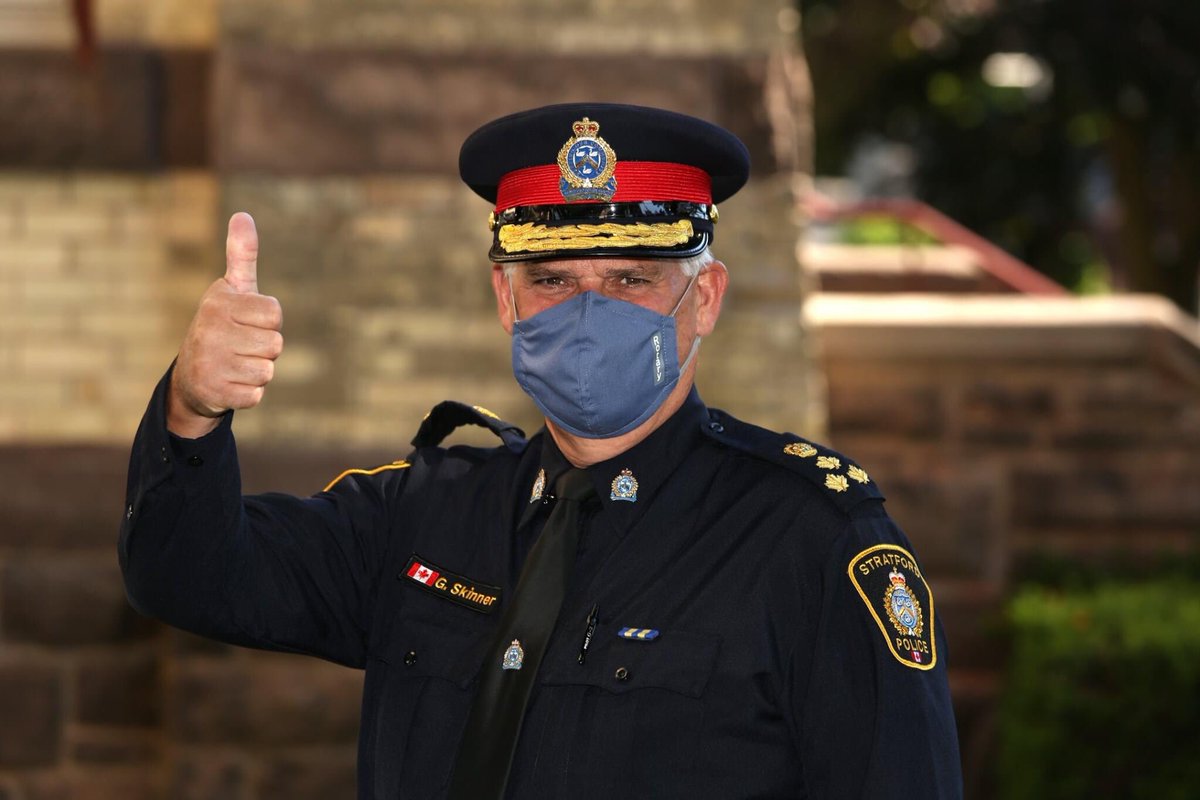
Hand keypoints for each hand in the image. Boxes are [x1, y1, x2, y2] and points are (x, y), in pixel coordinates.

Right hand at [167, 212, 283, 437]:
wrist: (191, 378)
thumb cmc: (221, 328)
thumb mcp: (231, 291)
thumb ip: (242, 256)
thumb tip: (243, 215)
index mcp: (219, 302)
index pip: (275, 314)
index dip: (267, 322)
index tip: (246, 322)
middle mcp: (210, 330)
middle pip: (275, 344)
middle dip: (264, 349)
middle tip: (239, 347)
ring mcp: (210, 363)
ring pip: (268, 370)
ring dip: (257, 371)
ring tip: (234, 365)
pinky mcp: (215, 392)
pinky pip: (257, 395)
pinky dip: (249, 394)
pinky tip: (230, 385)